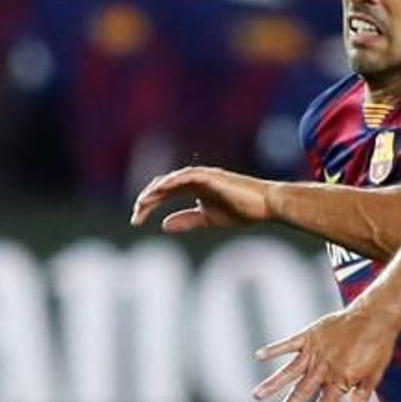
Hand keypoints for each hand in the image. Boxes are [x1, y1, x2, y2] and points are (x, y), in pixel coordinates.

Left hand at [129, 165, 275, 233]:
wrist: (266, 205)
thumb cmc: (242, 210)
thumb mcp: (208, 219)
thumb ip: (187, 220)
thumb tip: (164, 225)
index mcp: (193, 189)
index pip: (164, 194)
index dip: (148, 206)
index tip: (136, 221)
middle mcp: (195, 180)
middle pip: (163, 186)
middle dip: (147, 200)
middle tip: (134, 216)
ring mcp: (204, 176)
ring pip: (172, 180)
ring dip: (156, 191)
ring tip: (142, 203)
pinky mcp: (213, 177)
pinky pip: (188, 176)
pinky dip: (173, 181)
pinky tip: (161, 190)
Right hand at [253, 305, 394, 401]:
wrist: (374, 315)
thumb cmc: (377, 347)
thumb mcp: (373, 376)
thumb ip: (361, 398)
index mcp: (340, 379)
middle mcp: (323, 367)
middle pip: (301, 392)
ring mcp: (314, 351)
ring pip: (289, 370)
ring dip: (273, 383)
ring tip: (257, 395)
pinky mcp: (309, 335)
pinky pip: (288, 343)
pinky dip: (274, 349)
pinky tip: (258, 355)